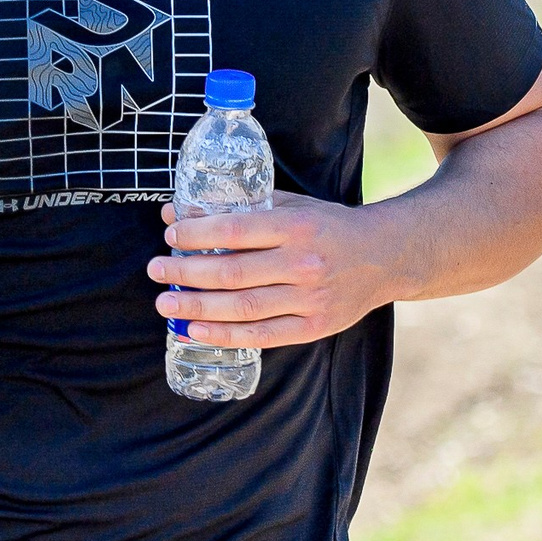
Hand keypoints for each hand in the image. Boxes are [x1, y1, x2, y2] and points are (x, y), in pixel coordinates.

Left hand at [147, 193, 400, 347]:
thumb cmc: (329, 227)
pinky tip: (196, 330)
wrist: (385, 256)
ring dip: (198, 307)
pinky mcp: (315, 326)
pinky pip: (263, 335)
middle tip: (156, 270)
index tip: (171, 235)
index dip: (198, 234)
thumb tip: (181, 213)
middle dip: (187, 272)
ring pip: (244, 307)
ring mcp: (311, 298)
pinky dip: (226, 334)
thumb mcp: (294, 206)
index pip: (236, 229)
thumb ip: (244, 208)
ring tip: (166, 303)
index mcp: (297, 226)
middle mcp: (304, 263)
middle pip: (233, 272)